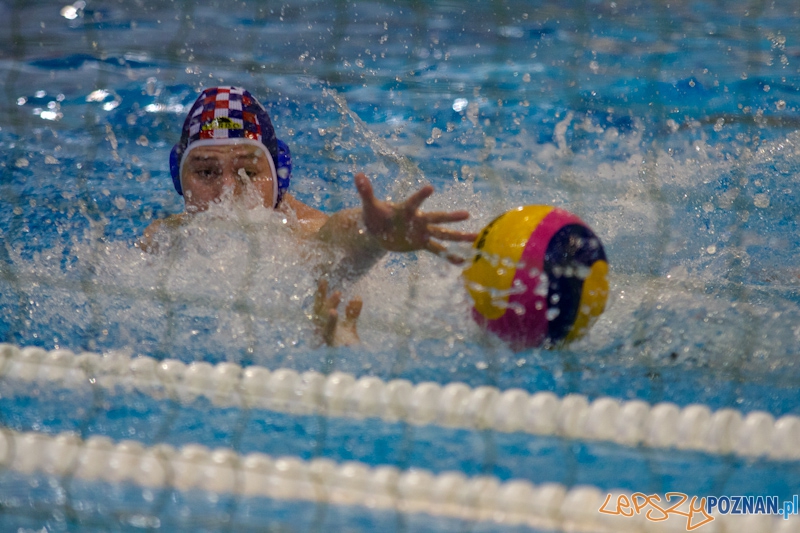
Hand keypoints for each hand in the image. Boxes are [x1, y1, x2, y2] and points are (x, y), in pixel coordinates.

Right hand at [313, 279, 361, 346]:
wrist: (354, 364)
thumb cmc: (348, 345)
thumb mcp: (350, 326)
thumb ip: (352, 312)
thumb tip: (357, 297)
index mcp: (325, 323)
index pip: (320, 305)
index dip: (320, 293)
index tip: (322, 279)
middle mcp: (322, 330)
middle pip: (318, 311)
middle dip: (320, 296)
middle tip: (324, 282)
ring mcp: (326, 338)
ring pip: (323, 321)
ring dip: (329, 308)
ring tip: (337, 295)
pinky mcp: (332, 346)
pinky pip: (330, 334)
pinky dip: (331, 323)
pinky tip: (334, 313)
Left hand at [355, 173, 477, 264]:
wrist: (379, 230)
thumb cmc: (374, 216)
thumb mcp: (369, 207)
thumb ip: (365, 192)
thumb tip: (358, 175)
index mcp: (406, 209)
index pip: (414, 201)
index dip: (421, 195)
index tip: (430, 187)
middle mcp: (418, 219)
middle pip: (437, 218)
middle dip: (451, 217)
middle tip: (466, 214)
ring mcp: (422, 231)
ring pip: (443, 234)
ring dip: (458, 236)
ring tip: (476, 237)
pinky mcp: (421, 243)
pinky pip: (437, 250)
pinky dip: (448, 256)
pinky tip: (462, 262)